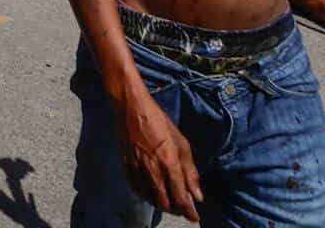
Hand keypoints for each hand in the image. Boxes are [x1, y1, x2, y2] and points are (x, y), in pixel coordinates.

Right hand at [116, 95, 202, 220]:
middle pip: (165, 203)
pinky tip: (151, 192)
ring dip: (162, 204)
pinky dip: (146, 196)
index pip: (181, 198)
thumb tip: (197, 195)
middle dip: (176, 210)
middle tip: (183, 207)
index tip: (194, 218)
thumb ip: (190, 171)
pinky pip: (137, 190)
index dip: (189, 212)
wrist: (131, 108)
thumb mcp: (182, 143)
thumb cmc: (160, 122)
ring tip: (169, 201)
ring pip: (150, 199)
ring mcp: (138, 170)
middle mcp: (153, 170)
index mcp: (169, 163)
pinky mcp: (126, 167)